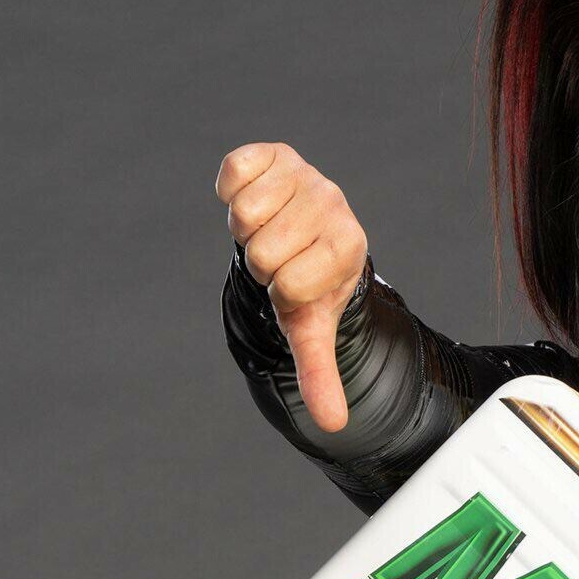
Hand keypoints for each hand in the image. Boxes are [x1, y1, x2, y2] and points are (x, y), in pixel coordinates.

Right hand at [215, 141, 368, 431]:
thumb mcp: (312, 326)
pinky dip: (230, 190)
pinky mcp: (274, 152)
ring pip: (246, 213)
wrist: (308, 230)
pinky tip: (253, 198)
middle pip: (263, 252)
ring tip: (268, 229)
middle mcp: (333, 205)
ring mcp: (305, 175)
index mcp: (348, 247)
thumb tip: (333, 425)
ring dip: (245, 229)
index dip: (280, 290)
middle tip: (279, 254)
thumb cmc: (308, 280)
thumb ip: (320, 373)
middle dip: (261, 261)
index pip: (290, 284)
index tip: (294, 280)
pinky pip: (233, 170)